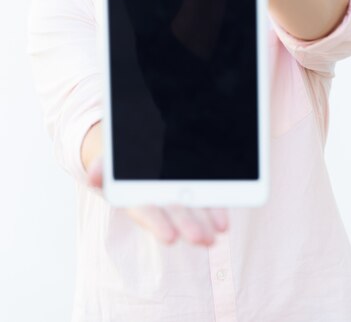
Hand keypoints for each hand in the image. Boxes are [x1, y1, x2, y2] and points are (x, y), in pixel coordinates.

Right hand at [86, 152, 228, 246]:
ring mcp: (174, 195)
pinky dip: (215, 210)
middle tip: (203, 239)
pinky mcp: (190, 187)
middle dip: (187, 225)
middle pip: (173, 213)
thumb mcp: (108, 158)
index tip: (169, 238)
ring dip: (204, 222)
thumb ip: (101, 167)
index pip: (145, 212)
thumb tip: (92, 175)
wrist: (131, 146)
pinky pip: (204, 199)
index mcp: (134, 197)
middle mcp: (156, 200)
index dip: (157, 224)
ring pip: (191, 210)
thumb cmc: (118, 155)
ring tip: (216, 236)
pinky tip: (223, 222)